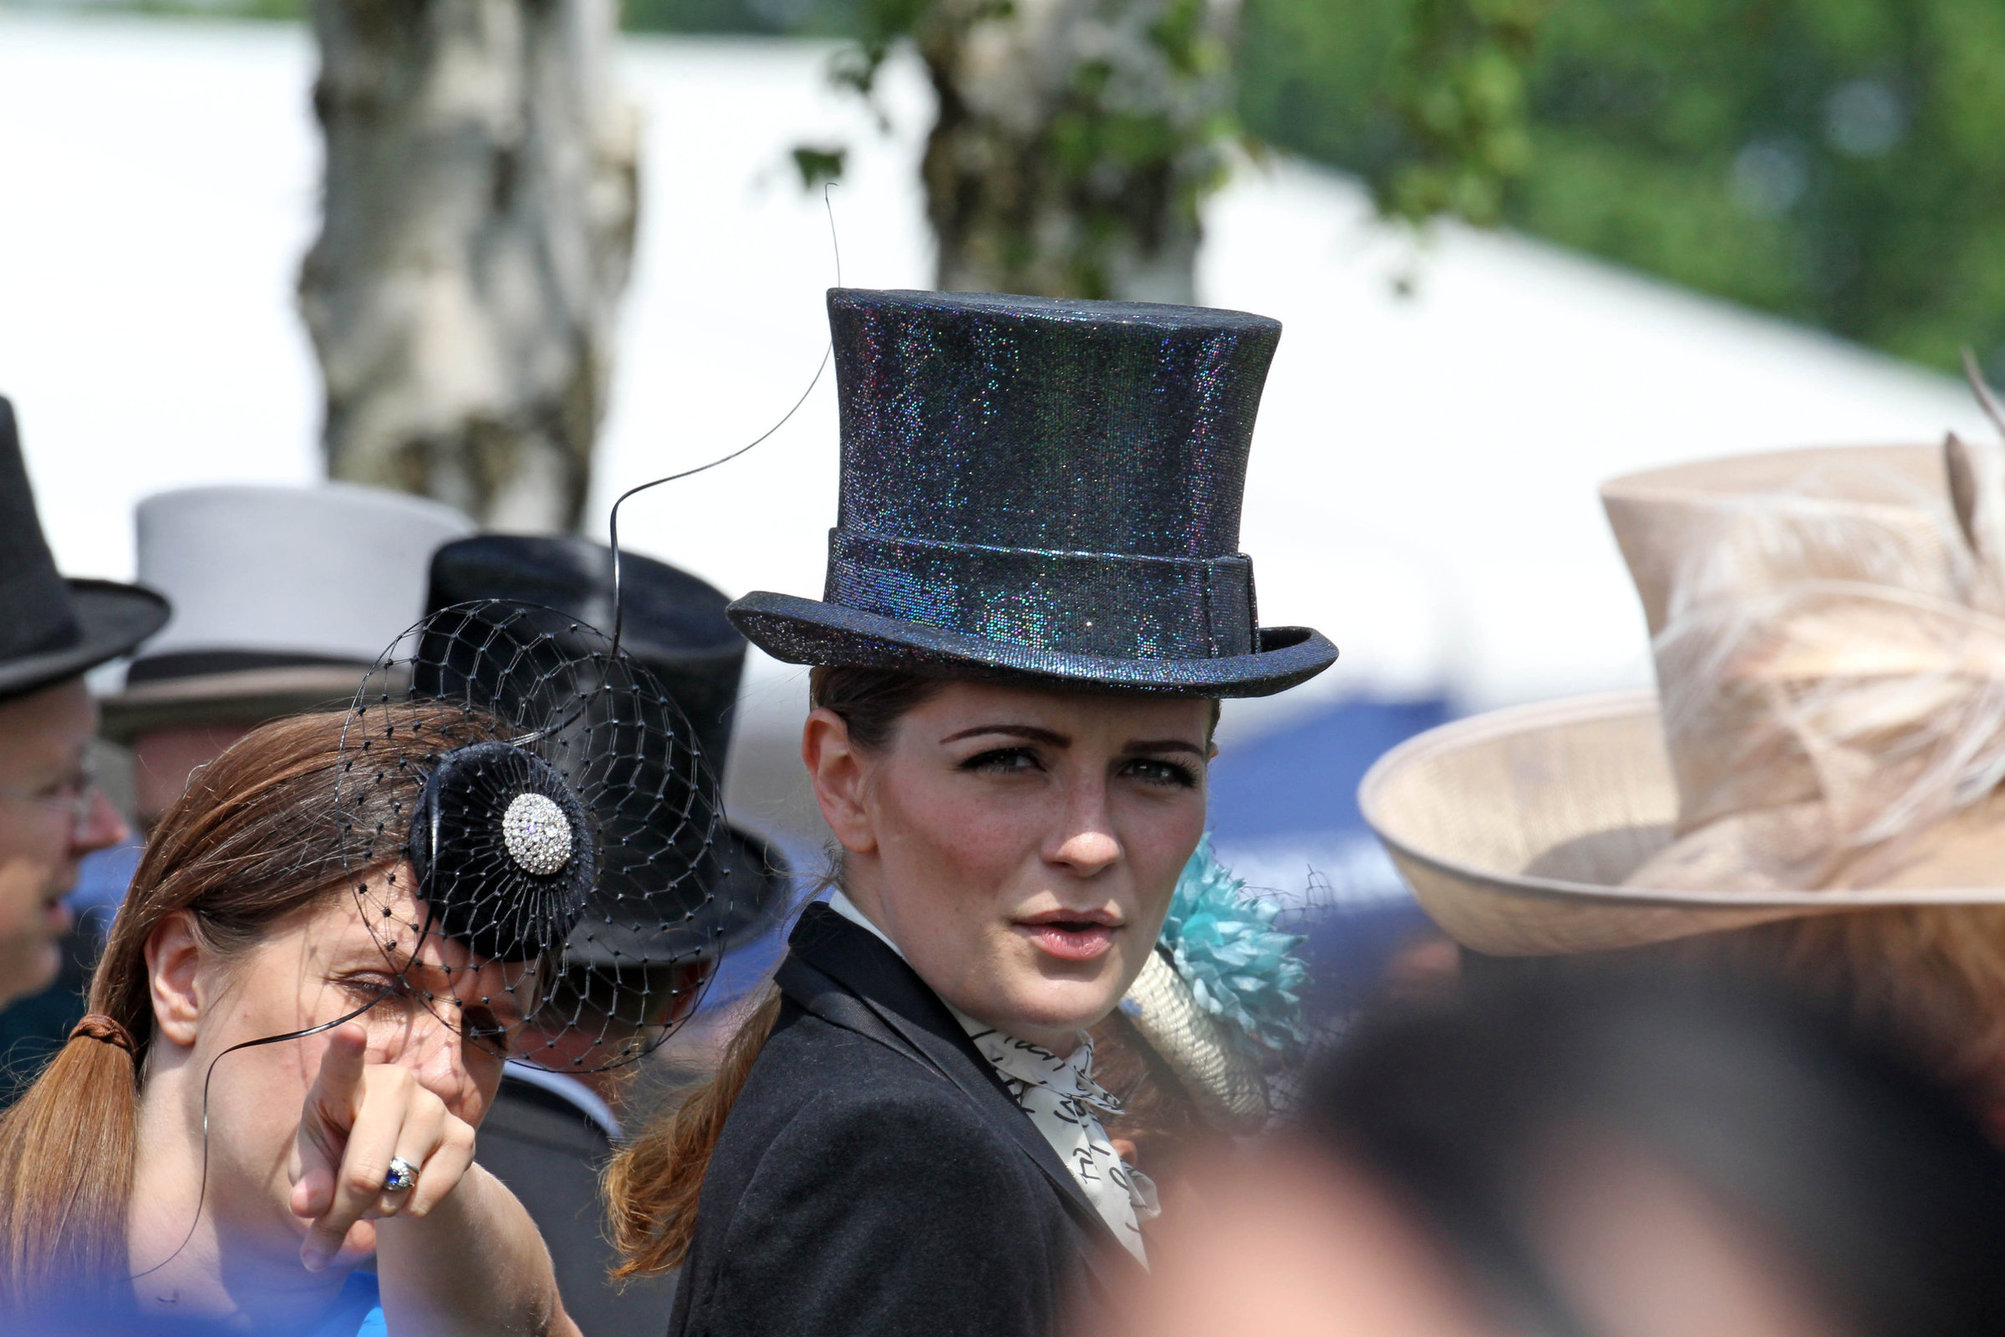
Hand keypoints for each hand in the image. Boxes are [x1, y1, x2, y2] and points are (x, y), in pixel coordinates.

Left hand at [288, 1024, 477, 1271]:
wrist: (398, 1161)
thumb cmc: (340, 1153)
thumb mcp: (312, 1168)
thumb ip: (307, 1186)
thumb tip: (311, 1206)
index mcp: (345, 1085)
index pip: (342, 1068)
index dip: (346, 1052)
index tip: (350, 1034)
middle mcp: (394, 1085)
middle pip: (363, 1174)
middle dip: (342, 1214)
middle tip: (327, 1230)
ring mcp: (433, 1108)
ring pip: (393, 1193)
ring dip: (375, 1212)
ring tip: (372, 1192)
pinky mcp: (463, 1136)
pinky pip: (422, 1202)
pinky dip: (405, 1213)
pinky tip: (404, 1190)